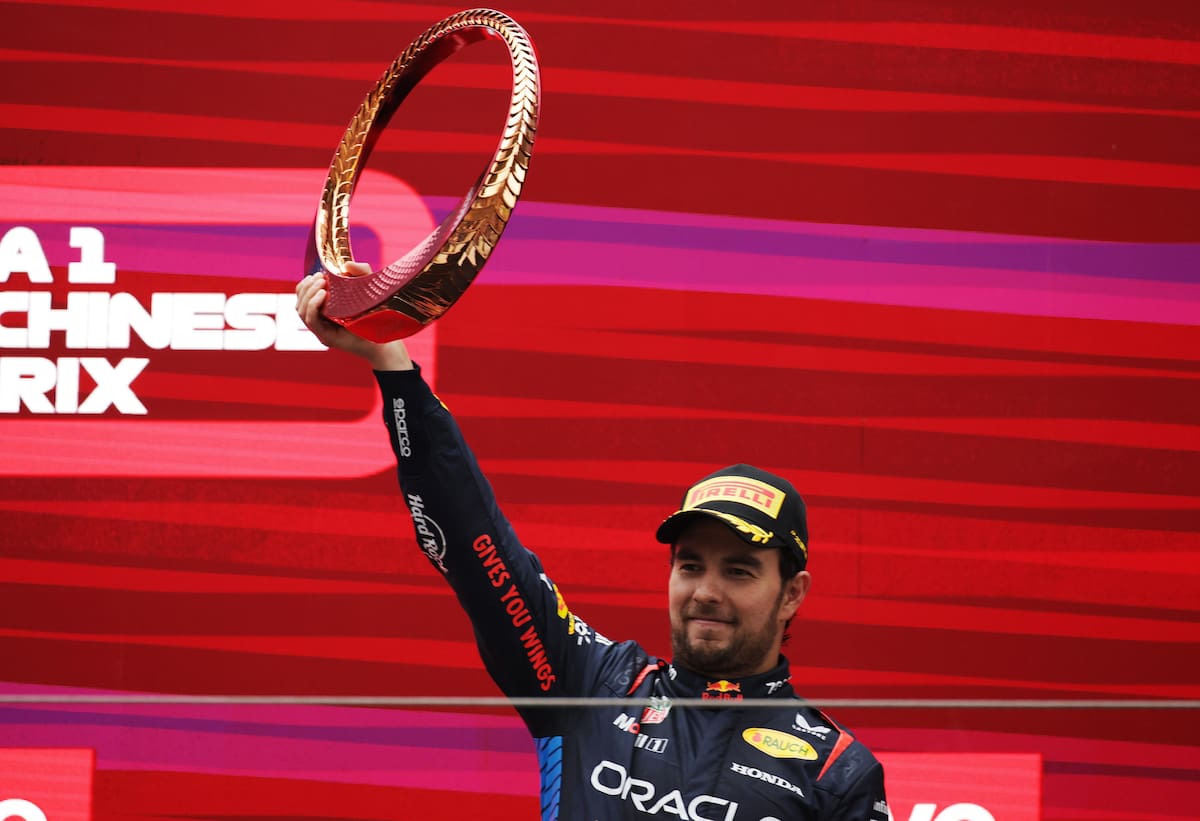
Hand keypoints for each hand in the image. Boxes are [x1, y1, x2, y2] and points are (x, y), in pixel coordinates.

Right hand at [295, 262, 413, 370]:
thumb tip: (347, 264)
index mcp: (324, 309)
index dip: (305, 284)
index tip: (318, 274)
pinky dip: (313, 306)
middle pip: (300, 302)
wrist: (386, 337)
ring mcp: (322, 330)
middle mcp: (320, 321)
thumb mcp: (368, 286)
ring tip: (323, 283)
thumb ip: (361, 271)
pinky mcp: (326, 338)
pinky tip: (323, 294)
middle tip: (321, 277)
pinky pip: (311, 320)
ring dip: (308, 294)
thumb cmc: (377, 313)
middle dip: (306, 287)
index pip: (303, 296)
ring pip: (301, 310)